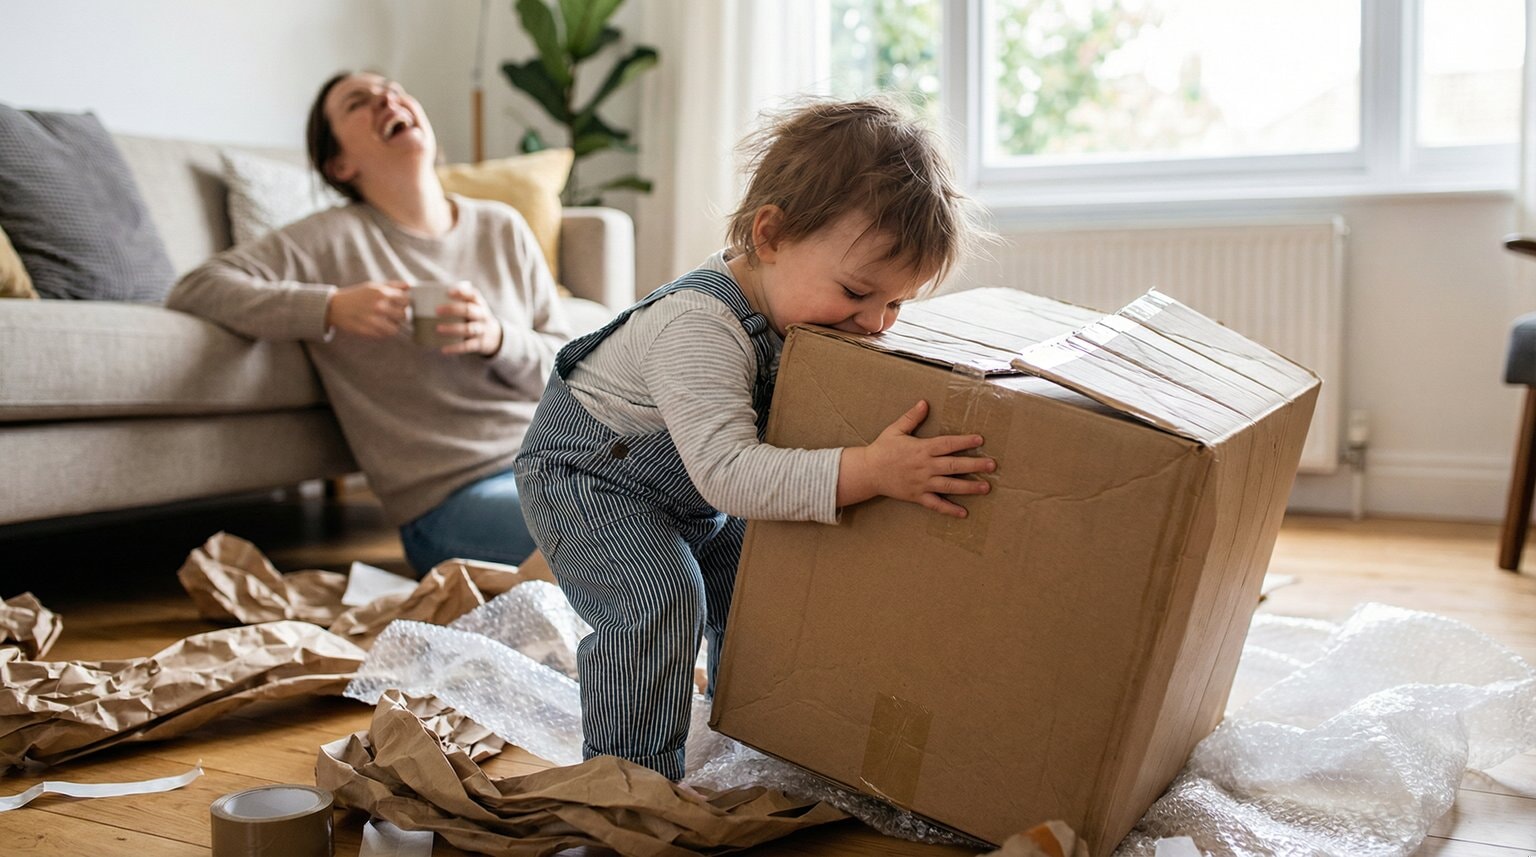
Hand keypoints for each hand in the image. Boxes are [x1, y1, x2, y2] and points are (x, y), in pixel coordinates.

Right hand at [325, 281, 409, 337]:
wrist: (335, 307)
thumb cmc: (357, 296)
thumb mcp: (373, 286)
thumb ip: (393, 286)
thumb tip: (409, 286)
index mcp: (381, 293)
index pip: (406, 300)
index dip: (405, 303)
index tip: (400, 305)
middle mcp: (378, 306)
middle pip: (404, 315)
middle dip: (400, 315)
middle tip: (394, 315)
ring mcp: (373, 320)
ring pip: (395, 328)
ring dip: (393, 326)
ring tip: (387, 322)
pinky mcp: (367, 331)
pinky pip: (384, 335)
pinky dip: (383, 332)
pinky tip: (378, 326)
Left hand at [430, 281, 504, 356]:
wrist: (494, 336)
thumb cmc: (473, 317)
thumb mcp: (472, 306)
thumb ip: (458, 300)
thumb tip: (426, 294)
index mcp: (479, 304)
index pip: (473, 295)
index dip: (462, 293)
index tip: (448, 292)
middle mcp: (482, 315)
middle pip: (469, 310)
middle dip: (453, 309)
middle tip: (436, 310)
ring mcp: (482, 330)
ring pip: (468, 329)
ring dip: (452, 329)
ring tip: (437, 329)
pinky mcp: (479, 344)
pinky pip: (467, 346)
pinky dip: (455, 348)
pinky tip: (443, 349)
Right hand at [837, 400, 994, 517]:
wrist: (867, 472)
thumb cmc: (882, 449)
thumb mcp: (895, 429)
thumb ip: (912, 417)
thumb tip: (924, 402)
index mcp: (921, 449)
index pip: (947, 444)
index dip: (964, 442)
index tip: (979, 440)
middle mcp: (924, 467)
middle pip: (954, 466)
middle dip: (974, 465)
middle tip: (991, 465)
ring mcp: (922, 483)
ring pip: (949, 486)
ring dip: (969, 487)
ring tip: (985, 487)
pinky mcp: (917, 496)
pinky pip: (936, 505)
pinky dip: (949, 510)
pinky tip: (963, 513)